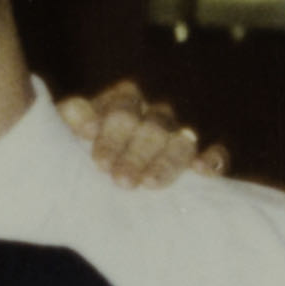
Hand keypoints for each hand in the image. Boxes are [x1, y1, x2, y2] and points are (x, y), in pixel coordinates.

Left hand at [59, 79, 222, 187]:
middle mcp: (155, 114)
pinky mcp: (201, 157)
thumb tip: (73, 112)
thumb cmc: (80, 152)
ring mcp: (180, 134)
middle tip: (121, 181)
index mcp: (124, 101)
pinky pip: (216, 153)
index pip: (123, 109)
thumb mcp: (68, 135)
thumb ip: (72, 120)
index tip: (99, 163)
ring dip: (166, 163)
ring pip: (182, 141)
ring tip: (149, 184)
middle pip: (153, 127)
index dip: (111, 135)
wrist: (102, 179)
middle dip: (136, 155)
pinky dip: (212, 160)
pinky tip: (201, 171)